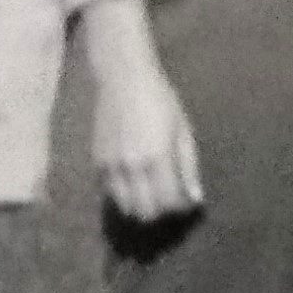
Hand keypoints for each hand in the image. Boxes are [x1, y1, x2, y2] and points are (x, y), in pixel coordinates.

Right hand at [80, 0, 203, 220]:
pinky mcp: (96, 163)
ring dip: (143, 207)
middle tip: (173, 201)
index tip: (189, 203)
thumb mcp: (183, 131)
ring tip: (155, 195)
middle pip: (146, 212)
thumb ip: (189, 168)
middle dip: (163, 212)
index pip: (169, 202)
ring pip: (126, 208)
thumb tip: (196, 198)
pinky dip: (126, 197)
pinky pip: (111, 194)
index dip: (182, 208)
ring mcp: (110, 167)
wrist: (123, 80)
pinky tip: (137, 184)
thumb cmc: (161, 101)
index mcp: (157, 158)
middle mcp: (131, 167)